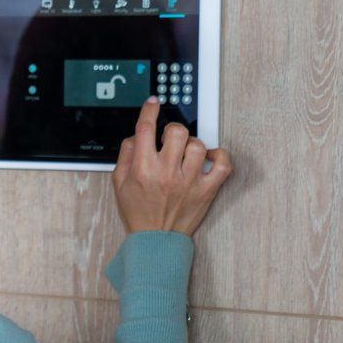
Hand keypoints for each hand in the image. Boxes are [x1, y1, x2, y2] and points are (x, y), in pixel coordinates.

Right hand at [111, 96, 232, 236]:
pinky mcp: (207, 190)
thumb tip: (136, 136)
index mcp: (143, 169)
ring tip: (185, 153)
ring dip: (191, 144)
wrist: (155, 239)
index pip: (146, 129)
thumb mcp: (119, 183)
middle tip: (169, 139)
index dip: (150, 110)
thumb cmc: (138, 212)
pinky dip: (218, 155)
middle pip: (177, 132)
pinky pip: (223, 164)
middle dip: (172, 130)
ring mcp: (190, 181)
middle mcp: (167, 173)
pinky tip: (208, 157)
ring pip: (198, 145)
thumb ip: (126, 155)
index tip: (154, 103)